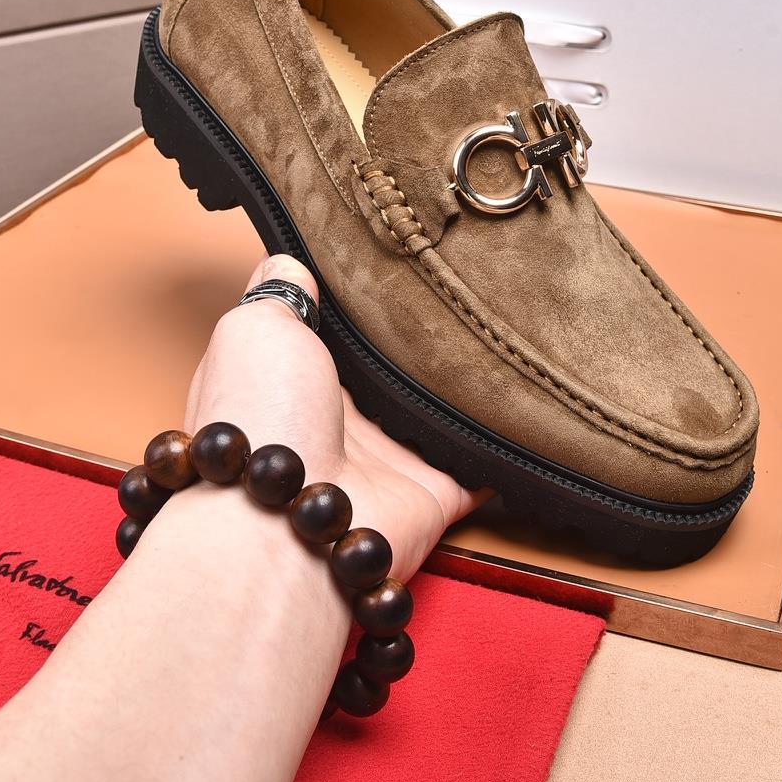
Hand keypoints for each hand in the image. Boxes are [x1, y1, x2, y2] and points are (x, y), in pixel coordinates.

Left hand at [183, 253, 488, 578]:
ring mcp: (389, 458)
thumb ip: (277, 292)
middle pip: (392, 373)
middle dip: (422, 344)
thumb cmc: (260, 416)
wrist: (285, 520)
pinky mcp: (433, 492)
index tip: (400, 261)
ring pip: (439, 414)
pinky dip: (504, 449)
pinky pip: (481, 467)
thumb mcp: (254, 329)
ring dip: (465, 388)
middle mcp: (343, 419)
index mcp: (300, 378)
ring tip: (503, 335)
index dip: (363, 303)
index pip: (337, 332)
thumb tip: (289, 261)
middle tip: (466, 293)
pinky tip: (527, 412)